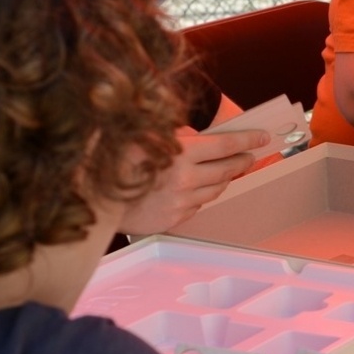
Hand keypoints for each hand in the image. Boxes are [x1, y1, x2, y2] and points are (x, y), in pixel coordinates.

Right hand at [118, 127, 266, 233]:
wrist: (91, 199)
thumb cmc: (116, 161)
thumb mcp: (145, 136)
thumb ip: (176, 134)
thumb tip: (197, 135)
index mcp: (180, 153)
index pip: (226, 145)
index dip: (247, 140)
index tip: (262, 137)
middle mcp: (185, 178)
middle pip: (227, 169)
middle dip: (242, 160)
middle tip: (249, 155)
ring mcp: (180, 201)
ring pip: (216, 189)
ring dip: (224, 179)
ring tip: (227, 170)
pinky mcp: (174, 218)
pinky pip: (198, 205)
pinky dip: (202, 195)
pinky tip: (198, 188)